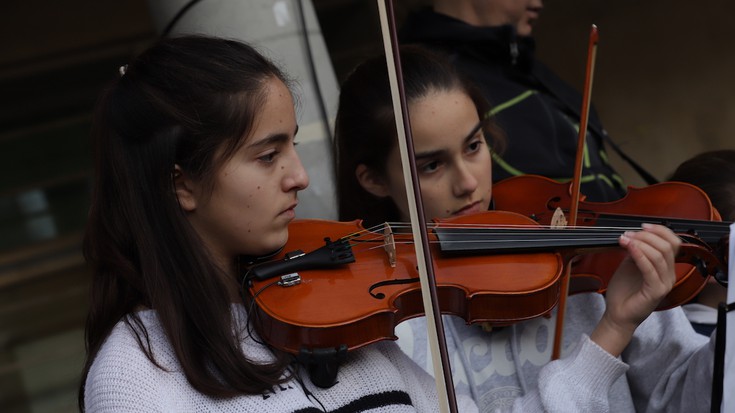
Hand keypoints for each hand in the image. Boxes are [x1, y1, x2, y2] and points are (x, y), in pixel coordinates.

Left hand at [590, 223, 680, 355]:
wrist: (617, 314)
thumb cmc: (624, 291)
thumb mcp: (630, 265)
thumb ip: (636, 251)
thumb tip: (635, 235)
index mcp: (665, 267)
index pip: (673, 243)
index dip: (660, 231)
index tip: (642, 226)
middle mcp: (669, 275)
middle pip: (667, 246)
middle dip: (646, 236)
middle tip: (629, 234)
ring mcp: (664, 283)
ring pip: (660, 255)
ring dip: (641, 243)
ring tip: (625, 239)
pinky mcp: (655, 291)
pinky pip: (650, 269)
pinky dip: (639, 254)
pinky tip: (629, 247)